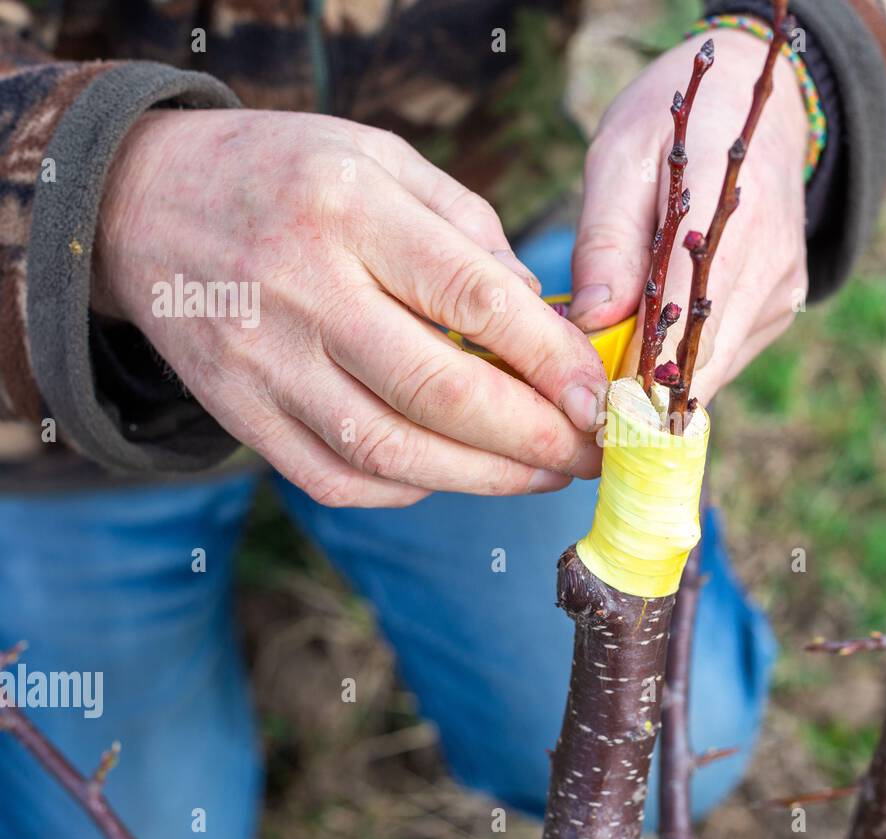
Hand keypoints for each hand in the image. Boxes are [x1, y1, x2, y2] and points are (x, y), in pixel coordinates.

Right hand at [93, 110, 608, 506]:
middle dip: (532, 436)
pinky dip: (409, 488)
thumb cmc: (291, 177)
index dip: (548, 358)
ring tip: (544, 474)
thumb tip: (544, 320)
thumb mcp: (382, 158)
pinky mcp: (238, 412)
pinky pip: (335, 477)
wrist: (143, 204)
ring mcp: (261, 360)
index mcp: (349, 208)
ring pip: (388, 449)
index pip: (471, 297)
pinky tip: (457, 474)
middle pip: (436, 390)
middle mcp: (301, 289)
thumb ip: (469, 229)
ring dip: (484, 478)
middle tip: (590, 452)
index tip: (597, 396)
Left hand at [570, 29, 809, 402]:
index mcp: (725, 208)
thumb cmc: (675, 130)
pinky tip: (651, 350)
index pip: (681, 311)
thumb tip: (592, 321)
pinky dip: (686, 365)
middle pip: (701, 356)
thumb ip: (607, 241)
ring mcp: (781, 287)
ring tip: (611, 378)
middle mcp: (767, 257)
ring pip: (715, 367)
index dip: (637, 367)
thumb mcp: (620, 159)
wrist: (760, 112)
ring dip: (662, 383)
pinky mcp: (783, 306)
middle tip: (589, 410)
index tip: (592, 402)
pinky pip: (728, 356)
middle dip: (643, 392)